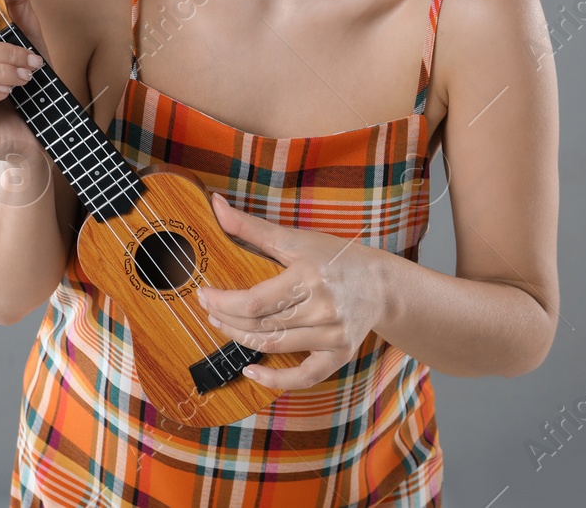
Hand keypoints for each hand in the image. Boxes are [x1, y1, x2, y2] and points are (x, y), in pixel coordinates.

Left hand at [196, 191, 388, 391]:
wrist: (381, 285)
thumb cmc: (336, 257)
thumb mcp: (296, 238)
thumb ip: (251, 227)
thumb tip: (215, 204)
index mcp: (309, 277)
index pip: (253, 301)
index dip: (222, 301)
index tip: (204, 293)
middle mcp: (323, 310)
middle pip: (260, 326)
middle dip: (226, 318)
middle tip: (209, 308)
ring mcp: (333, 336)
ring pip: (274, 347)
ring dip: (240, 339)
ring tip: (223, 325)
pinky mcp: (339, 355)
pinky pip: (303, 377)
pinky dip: (274, 379)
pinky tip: (250, 371)